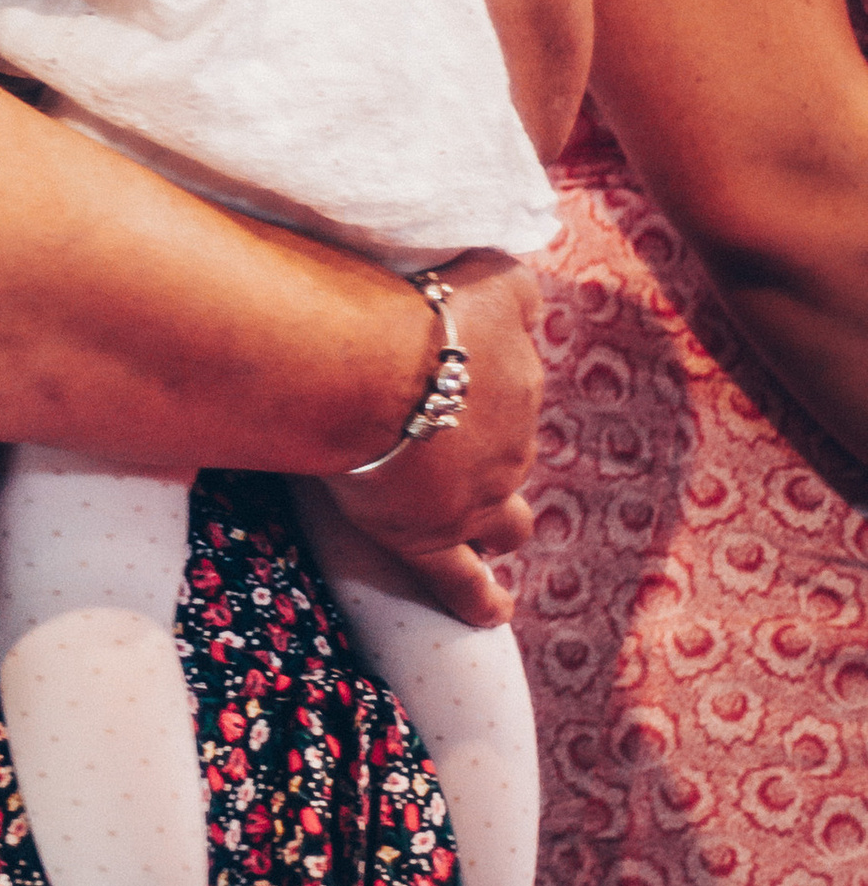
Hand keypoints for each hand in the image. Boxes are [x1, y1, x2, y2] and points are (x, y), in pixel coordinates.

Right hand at [319, 253, 543, 626]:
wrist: (359, 366)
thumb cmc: (401, 307)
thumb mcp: (482, 273)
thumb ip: (511, 284)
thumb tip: (527, 293)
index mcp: (515, 371)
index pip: (515, 375)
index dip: (484, 379)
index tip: (456, 373)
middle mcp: (511, 436)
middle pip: (509, 447)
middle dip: (483, 447)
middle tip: (436, 436)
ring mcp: (476, 495)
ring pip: (505, 518)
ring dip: (495, 519)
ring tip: (477, 524)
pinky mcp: (433, 538)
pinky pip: (465, 583)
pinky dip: (480, 599)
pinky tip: (493, 611)